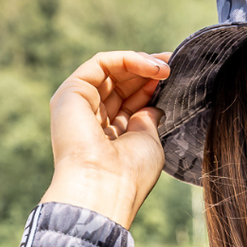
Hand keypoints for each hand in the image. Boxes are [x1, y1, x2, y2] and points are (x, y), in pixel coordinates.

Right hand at [41, 51, 170, 228]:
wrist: (105, 186)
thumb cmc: (130, 173)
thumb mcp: (148, 142)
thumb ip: (148, 121)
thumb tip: (153, 107)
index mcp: (110, 135)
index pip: (130, 101)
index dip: (152, 86)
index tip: (176, 77)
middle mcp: (92, 119)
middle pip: (121, 83)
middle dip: (148, 70)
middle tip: (174, 64)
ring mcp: (79, 105)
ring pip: (111, 70)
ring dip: (141, 63)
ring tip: (166, 68)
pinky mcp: (71, 92)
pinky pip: (100, 63)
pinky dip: (127, 59)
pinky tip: (151, 67)